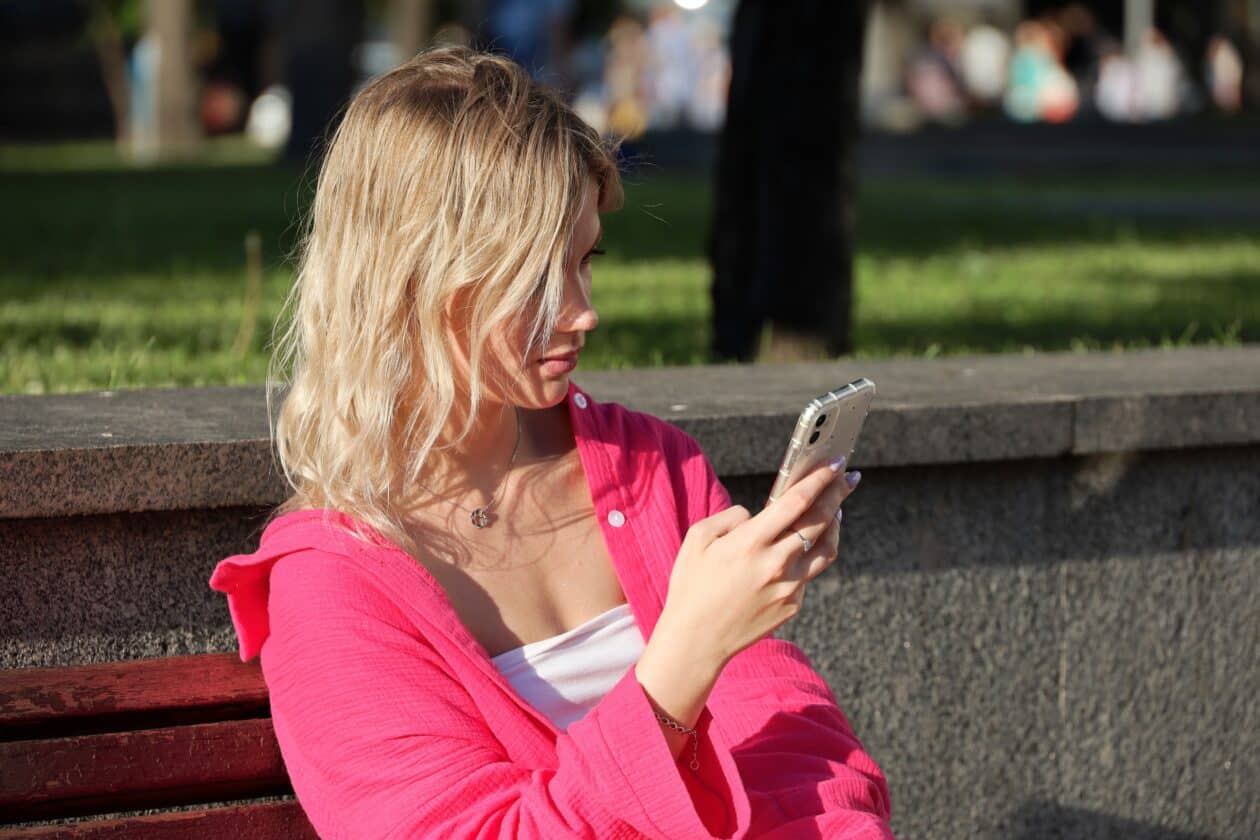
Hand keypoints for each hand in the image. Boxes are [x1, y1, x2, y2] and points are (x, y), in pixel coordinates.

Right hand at [658, 458, 860, 669]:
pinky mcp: (792, 605)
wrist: (696, 640)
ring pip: (827, 549)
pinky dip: (808, 555)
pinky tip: (800, 547)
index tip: (834, 464)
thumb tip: (759, 514)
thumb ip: (732, 517)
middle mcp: (775, 564)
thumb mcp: (698, 539)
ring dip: (834, 524)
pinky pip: (807, 573)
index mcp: (750, 542)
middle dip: (837, 493)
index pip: (797, 502)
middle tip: (847, 478)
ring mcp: (788, 587)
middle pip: (821, 521)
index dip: (819, 480)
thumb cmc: (691, 585)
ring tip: (835, 509)